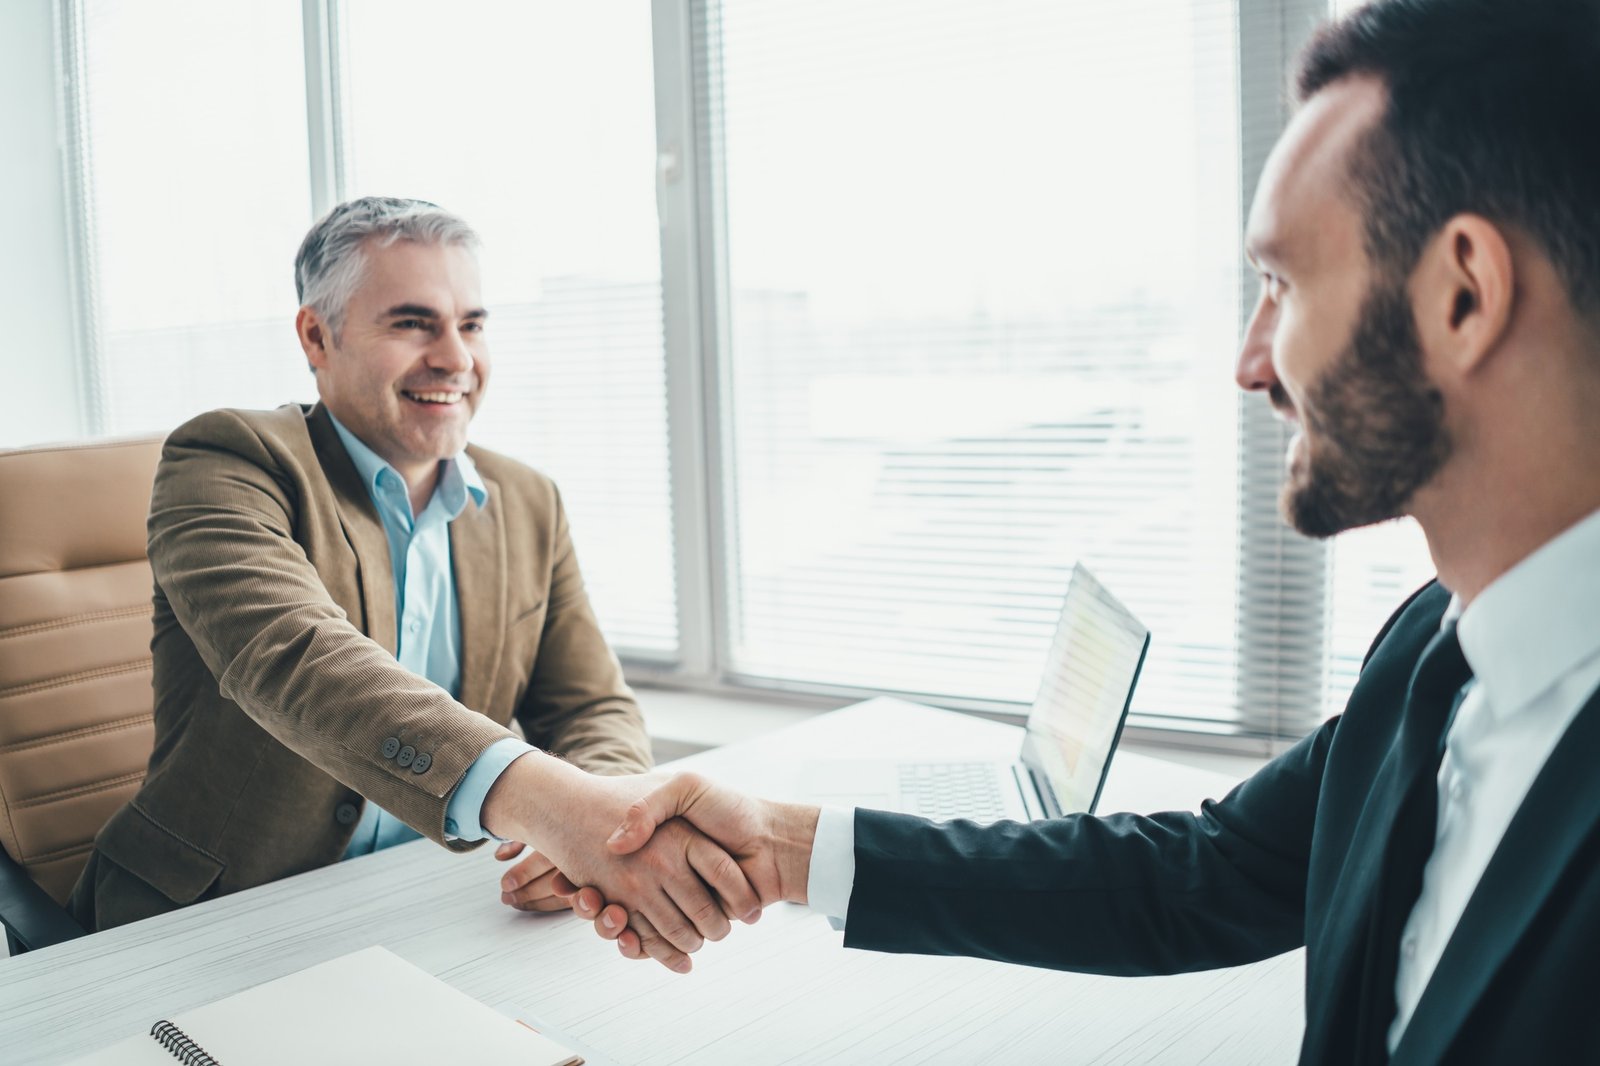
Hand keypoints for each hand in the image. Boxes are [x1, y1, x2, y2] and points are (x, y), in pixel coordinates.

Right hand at [482, 755, 762, 972]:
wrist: (773, 842)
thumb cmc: (730, 809)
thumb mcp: (685, 787)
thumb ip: (650, 806)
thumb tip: (617, 843)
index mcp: (652, 843)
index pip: (605, 864)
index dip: (586, 876)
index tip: (569, 879)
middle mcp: (658, 871)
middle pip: (611, 898)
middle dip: (594, 905)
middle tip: (583, 897)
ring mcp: (670, 897)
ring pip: (627, 922)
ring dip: (609, 926)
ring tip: (601, 912)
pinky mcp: (684, 920)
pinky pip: (650, 940)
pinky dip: (639, 947)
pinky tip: (627, 939)